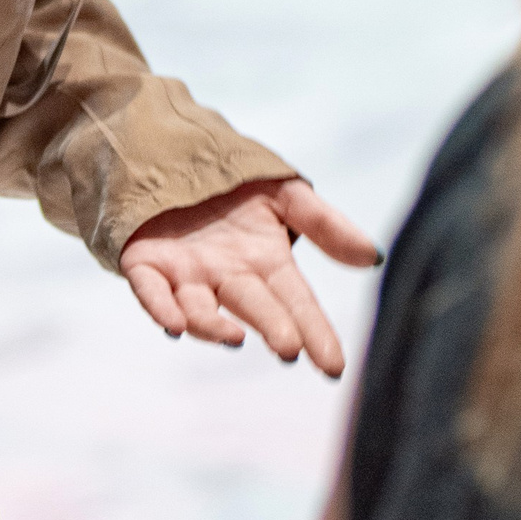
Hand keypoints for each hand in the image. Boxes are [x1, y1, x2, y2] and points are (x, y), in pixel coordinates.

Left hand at [121, 179, 379, 376]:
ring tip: (233, 337)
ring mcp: (185, 274)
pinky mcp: (146, 265)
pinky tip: (173, 324)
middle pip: (254, 307)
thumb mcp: (285, 193)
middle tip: (289, 348)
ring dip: (214, 326)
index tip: (334, 366)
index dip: (316, 333)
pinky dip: (162, 308)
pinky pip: (152, 292)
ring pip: (201, 309)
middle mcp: (226, 276)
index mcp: (264, 263)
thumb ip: (325, 224)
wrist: (171, 152)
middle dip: (273, 328)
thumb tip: (374, 257)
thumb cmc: (234, 184)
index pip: (297, 302)